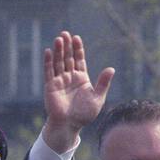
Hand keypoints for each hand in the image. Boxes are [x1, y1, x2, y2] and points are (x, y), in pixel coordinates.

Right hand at [42, 31, 114, 150]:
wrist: (70, 125)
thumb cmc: (84, 115)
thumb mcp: (97, 98)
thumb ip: (103, 83)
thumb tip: (111, 69)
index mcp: (81, 78)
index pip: (79, 59)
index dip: (78, 49)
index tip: (77, 38)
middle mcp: (69, 77)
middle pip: (67, 58)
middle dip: (67, 46)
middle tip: (65, 33)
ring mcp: (59, 81)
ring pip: (58, 62)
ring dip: (58, 51)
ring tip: (59, 38)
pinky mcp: (50, 86)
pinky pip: (49, 71)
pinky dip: (48, 61)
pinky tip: (48, 51)